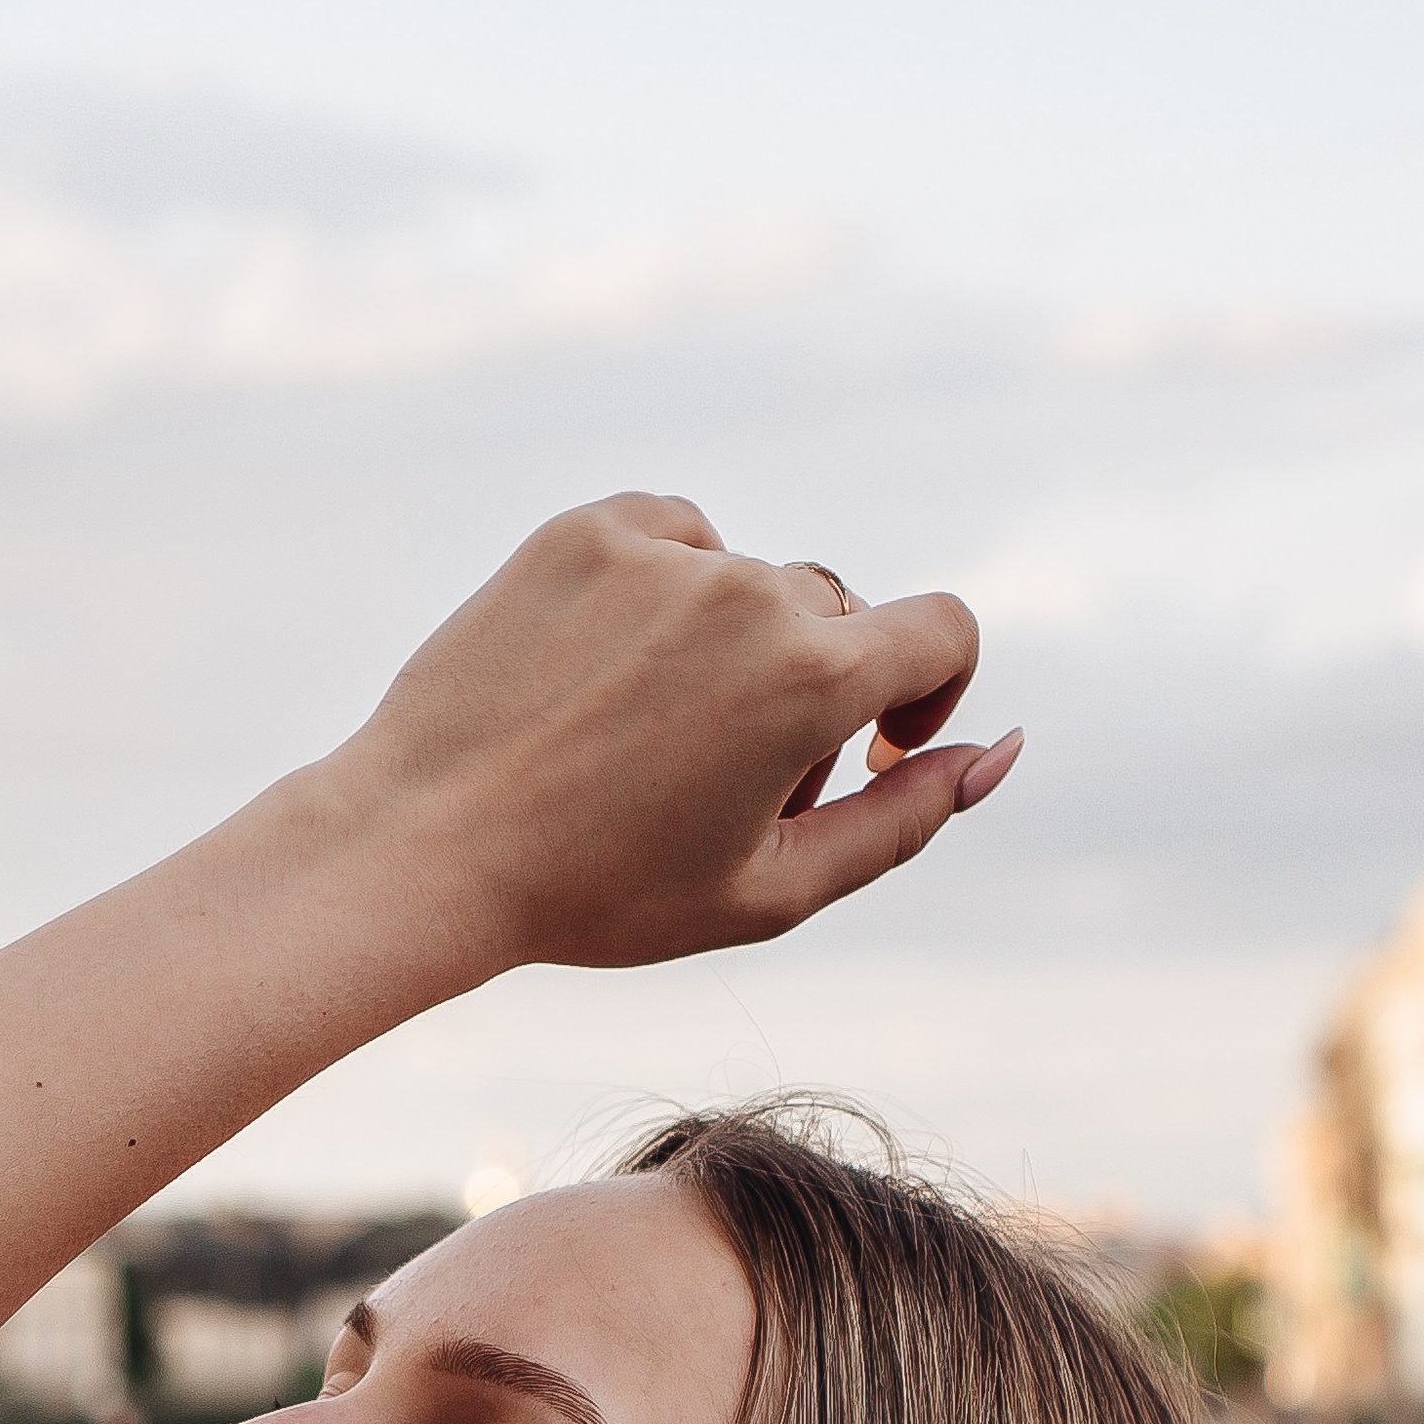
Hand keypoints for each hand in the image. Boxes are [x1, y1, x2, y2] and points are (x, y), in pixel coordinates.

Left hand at [337, 492, 1016, 973]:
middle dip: (811, 687)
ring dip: (733, 642)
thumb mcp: (775, 889)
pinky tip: (610, 673)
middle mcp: (748, 592)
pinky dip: (666, 592)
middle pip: (836, 614)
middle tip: (729, 779)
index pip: (944, 630)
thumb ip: (907, 820)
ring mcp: (662, 553)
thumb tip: (1000, 750)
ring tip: (652, 734)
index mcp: (813, 678)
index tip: (874, 745)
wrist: (423, 847)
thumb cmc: (602, 891)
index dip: (929, 691)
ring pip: (751, 578)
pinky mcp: (585, 531)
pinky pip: (674, 538)